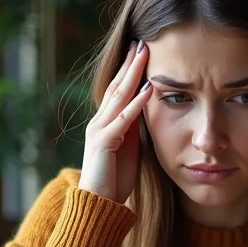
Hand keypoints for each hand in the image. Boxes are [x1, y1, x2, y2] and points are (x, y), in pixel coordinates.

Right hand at [78, 40, 152, 203]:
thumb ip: (134, 129)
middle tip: (142, 41)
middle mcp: (98, 122)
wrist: (99, 205)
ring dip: (133, 74)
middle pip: (116, 86)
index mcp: (105, 123)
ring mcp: (99, 130)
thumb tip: (146, 110)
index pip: (118, 90)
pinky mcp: (103, 142)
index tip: (141, 51)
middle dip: (129, 63)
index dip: (129, 70)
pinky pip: (123, 119)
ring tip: (144, 53)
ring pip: (118, 96)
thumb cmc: (114, 181)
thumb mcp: (129, 149)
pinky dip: (136, 103)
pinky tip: (148, 89)